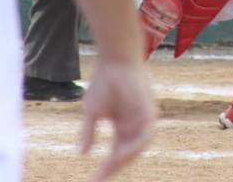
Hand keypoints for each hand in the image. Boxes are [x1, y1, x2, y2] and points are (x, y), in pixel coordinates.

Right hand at [80, 60, 155, 181]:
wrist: (114, 62)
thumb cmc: (103, 82)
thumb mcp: (92, 113)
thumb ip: (89, 133)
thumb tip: (82, 154)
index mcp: (123, 125)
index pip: (117, 152)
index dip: (107, 167)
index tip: (94, 181)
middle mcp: (135, 124)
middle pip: (128, 153)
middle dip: (115, 168)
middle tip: (99, 180)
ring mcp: (144, 119)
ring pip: (137, 147)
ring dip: (123, 160)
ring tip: (108, 169)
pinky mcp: (150, 112)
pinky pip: (145, 136)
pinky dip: (133, 146)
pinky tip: (118, 154)